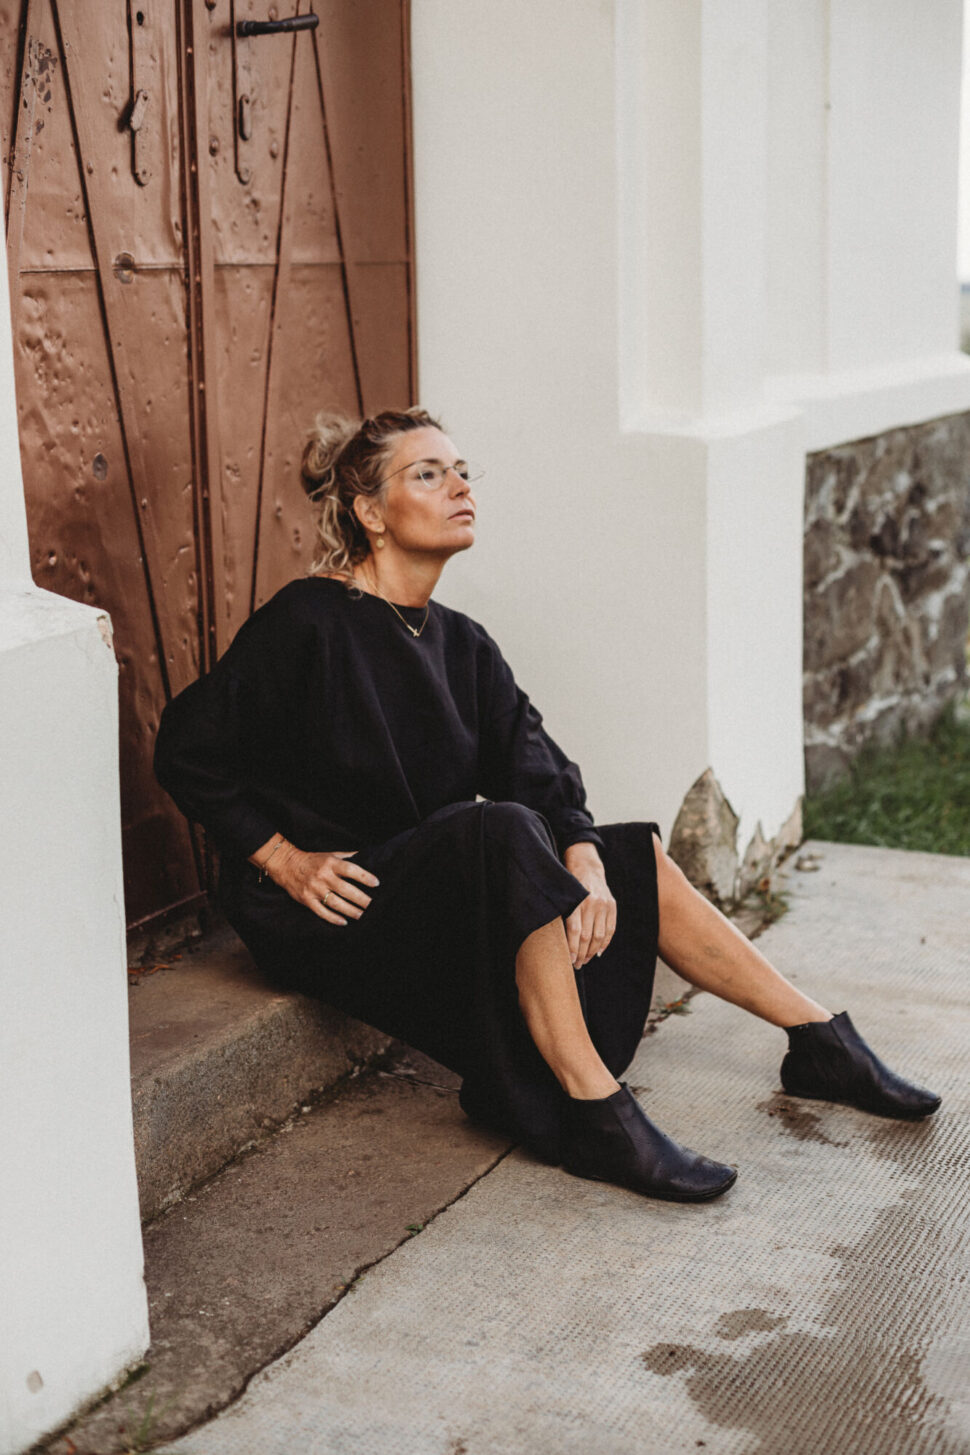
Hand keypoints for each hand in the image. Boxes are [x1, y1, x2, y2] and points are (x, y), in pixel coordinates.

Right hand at [272, 845, 378, 924]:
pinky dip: (333, 918)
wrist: (287, 865)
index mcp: (330, 863)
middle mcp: (323, 876)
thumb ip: (347, 857)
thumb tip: (366, 856)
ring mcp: (314, 889)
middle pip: (345, 889)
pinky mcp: (307, 900)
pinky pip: (321, 911)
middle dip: (361, 899)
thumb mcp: (330, 854)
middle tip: (372, 905)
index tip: (376, 883)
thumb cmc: (313, 860)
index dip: (364, 877)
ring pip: (335, 903)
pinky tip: (344, 922)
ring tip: (362, 915)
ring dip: (350, 911)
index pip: (351, 870)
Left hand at [563, 842, 616, 967]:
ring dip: (592, 952)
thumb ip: (562, 915)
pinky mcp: (612, 906)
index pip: (575, 931)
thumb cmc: (568, 885)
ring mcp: (604, 905)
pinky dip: (605, 943)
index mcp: (577, 902)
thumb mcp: (563, 897)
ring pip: (599, 935)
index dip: (573, 949)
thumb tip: (556, 942)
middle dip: (582, 954)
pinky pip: (610, 929)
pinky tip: (598, 952)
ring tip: (585, 961)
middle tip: (577, 965)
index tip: (569, 961)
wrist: (587, 866)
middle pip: (588, 937)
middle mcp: (592, 904)